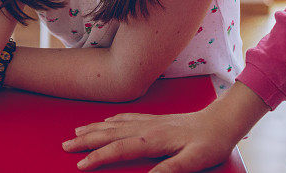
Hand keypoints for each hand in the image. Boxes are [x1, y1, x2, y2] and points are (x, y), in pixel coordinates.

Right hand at [62, 110, 237, 171]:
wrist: (221, 121)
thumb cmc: (209, 143)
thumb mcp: (194, 161)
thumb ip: (170, 169)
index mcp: (152, 139)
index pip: (118, 149)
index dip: (97, 157)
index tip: (80, 164)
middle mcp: (146, 127)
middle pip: (108, 134)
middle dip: (85, 141)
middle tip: (65, 146)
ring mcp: (149, 121)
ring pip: (113, 124)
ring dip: (93, 129)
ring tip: (76, 133)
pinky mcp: (154, 119)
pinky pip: (125, 118)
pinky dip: (110, 121)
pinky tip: (105, 122)